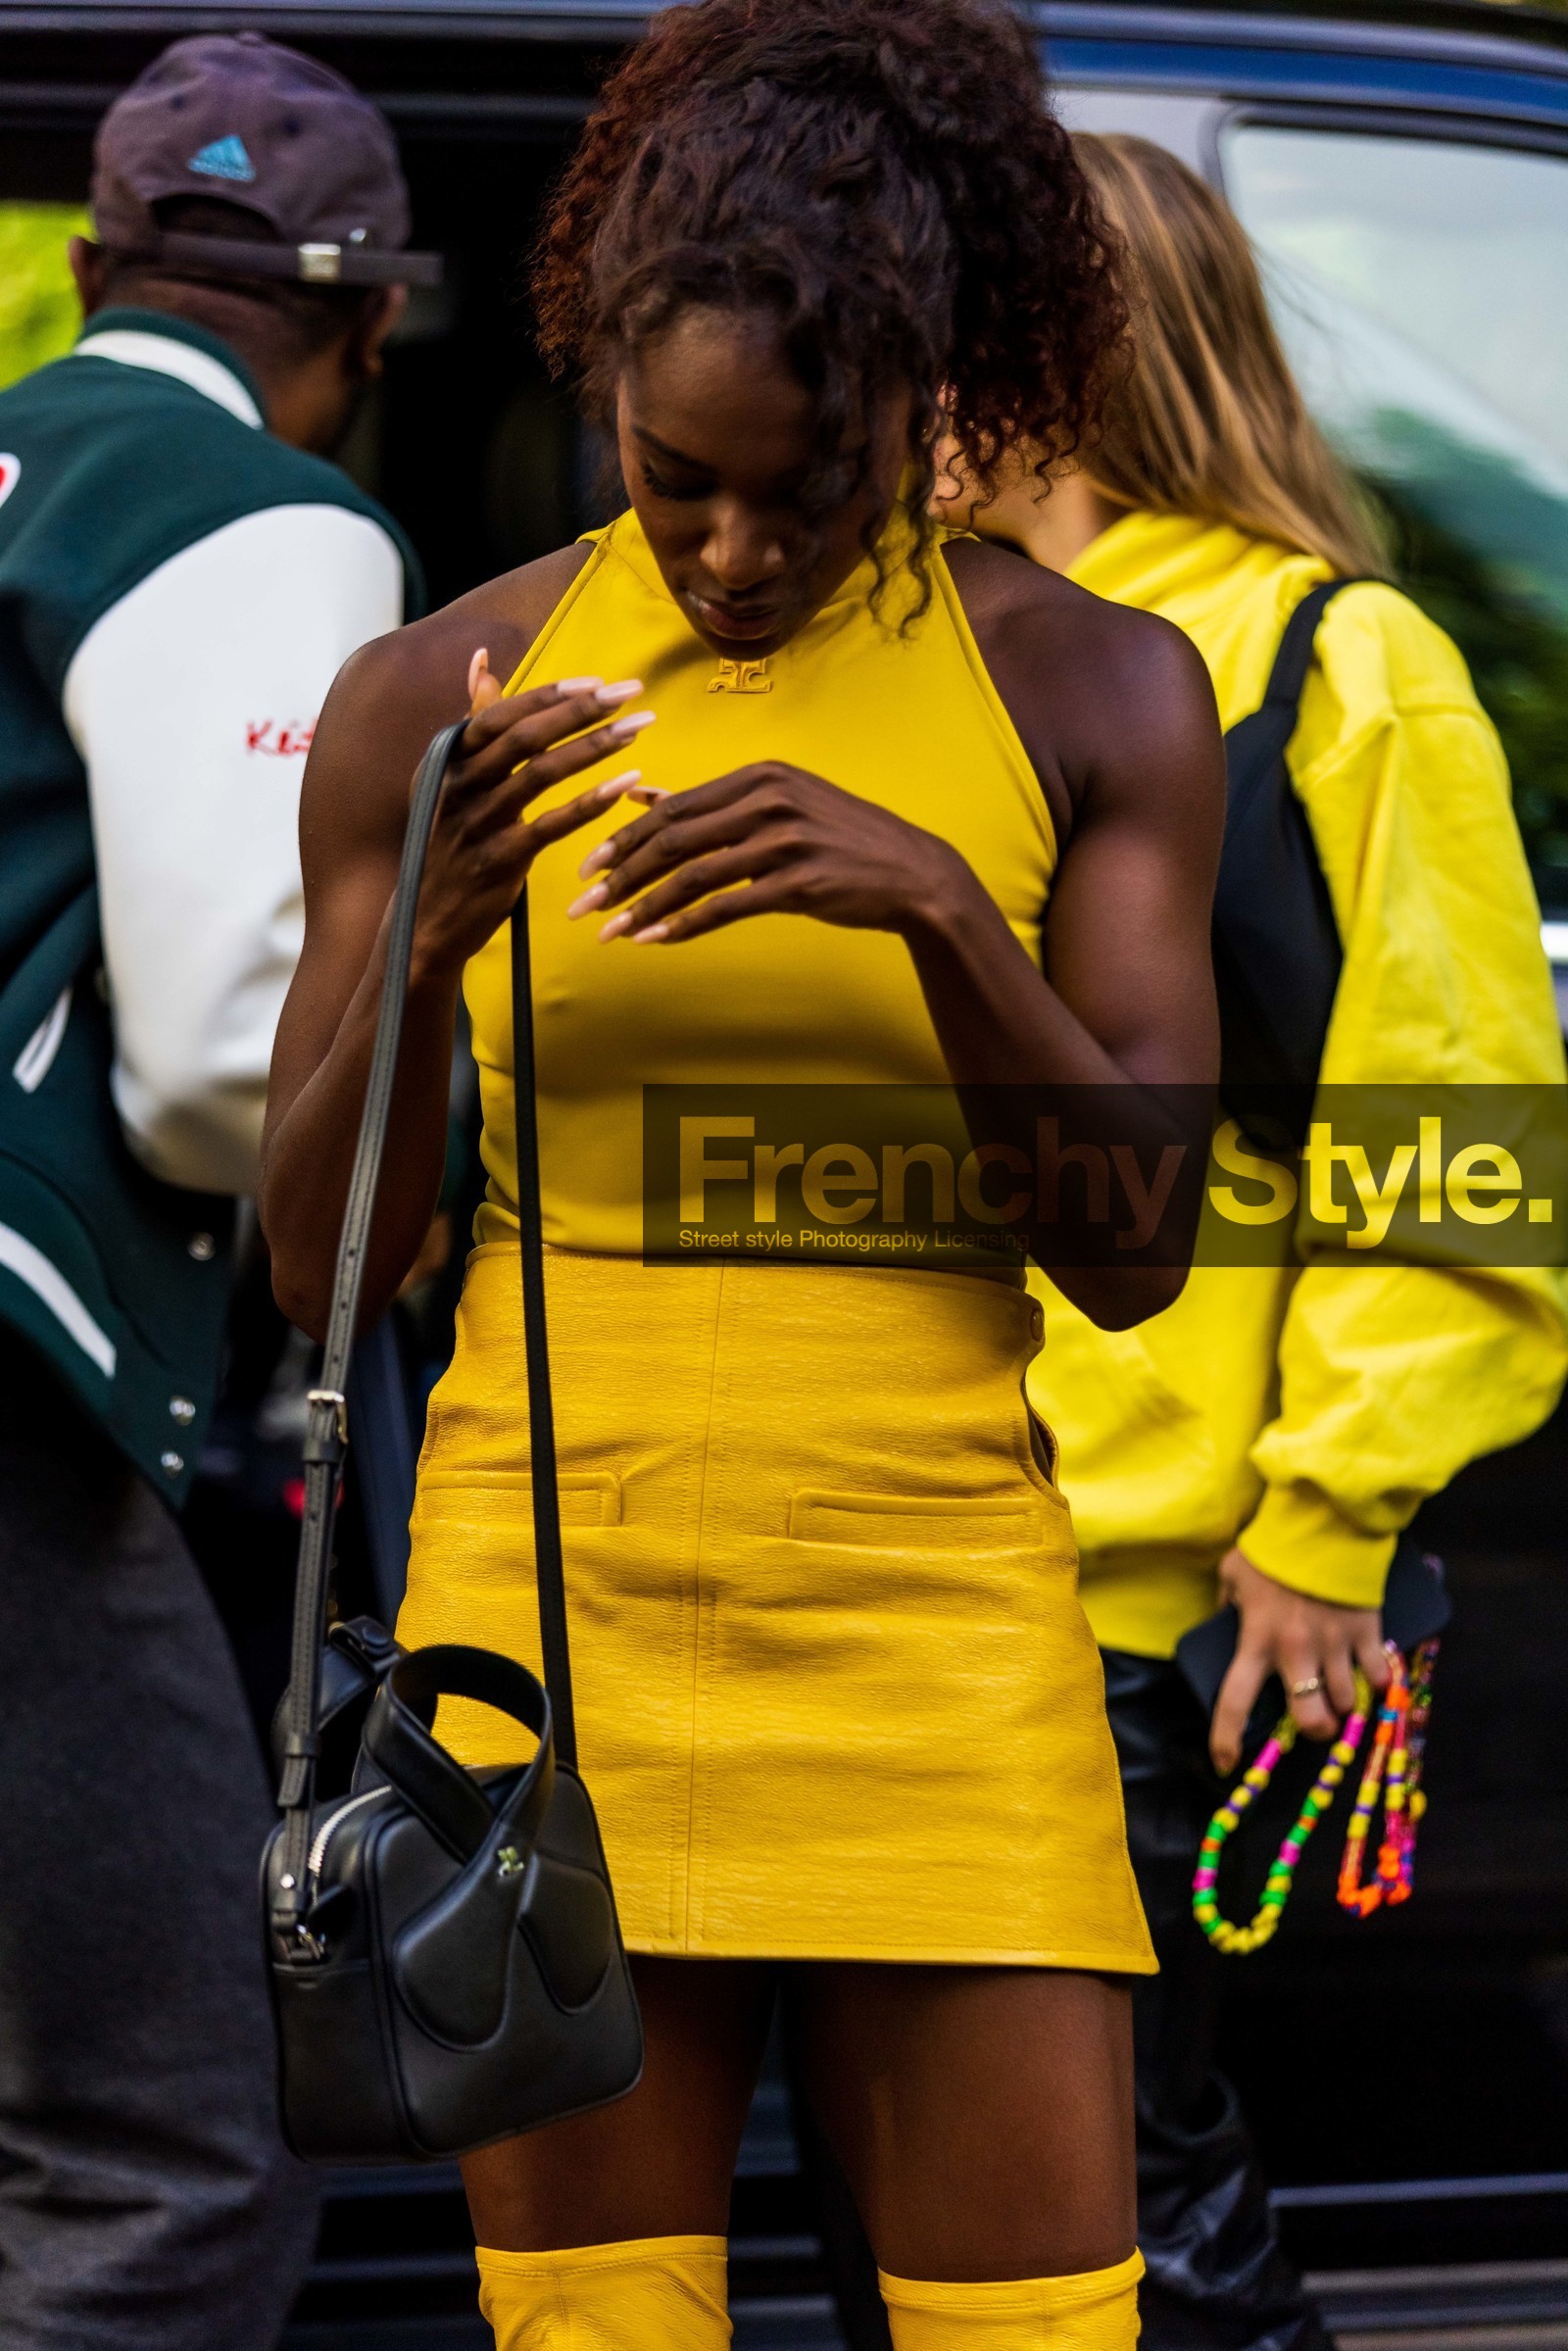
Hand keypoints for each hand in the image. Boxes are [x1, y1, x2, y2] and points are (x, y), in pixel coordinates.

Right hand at [410, 651, 654, 980]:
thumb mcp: (450, 777)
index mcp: (449, 759)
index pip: (502, 713)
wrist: (428, 919)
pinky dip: (591, 801)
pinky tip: (627, 784)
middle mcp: (459, 784)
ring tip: (639, 727)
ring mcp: (479, 823)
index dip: (550, 695)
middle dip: (582, 710)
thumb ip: (474, 720)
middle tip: (630, 691)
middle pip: (526, 736)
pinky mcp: (501, 860)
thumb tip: (483, 660)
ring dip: (596, 746)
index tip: (597, 681)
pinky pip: (553, 824)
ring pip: (542, 773)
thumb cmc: (452, 840)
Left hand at [562, 760, 971, 945]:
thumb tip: (642, 798)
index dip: (623, 838)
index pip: (673, 807)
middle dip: (619, 873)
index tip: (588, 865)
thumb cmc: (841, 841)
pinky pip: (726, 907)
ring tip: (610, 931)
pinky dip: (685, 925)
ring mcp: (784, 841)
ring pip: (692, 875)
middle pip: (673, 839)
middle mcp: (769, 801)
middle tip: (582, 903)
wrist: (912, 874)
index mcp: (760, 775)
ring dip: (643, 906)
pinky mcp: (799, 883)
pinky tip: (656, 941)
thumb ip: (711, 803)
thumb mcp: (778, 805)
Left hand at [1209, 1546, 1388, 1775]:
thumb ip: (1227, 1605)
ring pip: (1347, 1706)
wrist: (1323, 1520)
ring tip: (1339, 1691)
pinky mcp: (1368, 1633)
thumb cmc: (1273, 1547)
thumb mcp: (1233, 1573)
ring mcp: (1336, 1645)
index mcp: (1256, 1640)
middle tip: (1313, 1719)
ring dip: (1343, 1706)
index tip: (1224, 1763)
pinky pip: (1380, 1677)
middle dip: (1313, 1729)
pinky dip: (1377, 1682)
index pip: (1234, 1701)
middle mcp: (1296, 1652)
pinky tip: (1370, 1672)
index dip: (1226, 1739)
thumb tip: (1225, 1623)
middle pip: (1310, 1721)